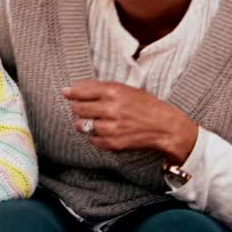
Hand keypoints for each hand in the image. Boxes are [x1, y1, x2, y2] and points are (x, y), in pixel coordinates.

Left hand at [62, 80, 197, 163]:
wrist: (165, 127)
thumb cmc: (145, 105)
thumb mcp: (126, 89)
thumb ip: (100, 88)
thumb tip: (72, 88)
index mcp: (114, 92)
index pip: (81, 91)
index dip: (71, 92)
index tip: (66, 93)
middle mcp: (111, 109)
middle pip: (78, 108)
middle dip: (76, 108)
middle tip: (81, 108)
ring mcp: (112, 128)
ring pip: (82, 125)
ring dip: (83, 123)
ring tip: (91, 120)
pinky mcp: (114, 143)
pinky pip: (92, 140)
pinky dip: (93, 136)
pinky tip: (101, 131)